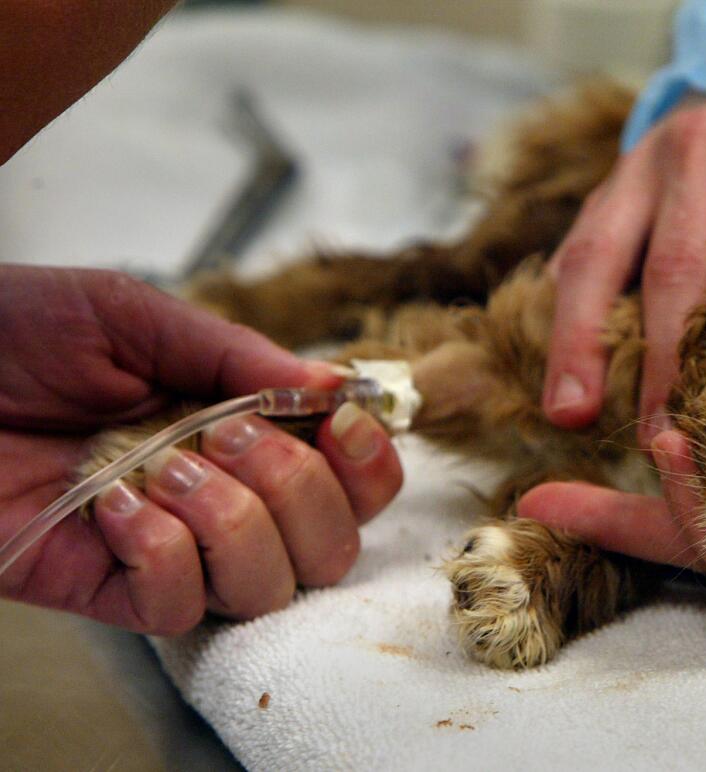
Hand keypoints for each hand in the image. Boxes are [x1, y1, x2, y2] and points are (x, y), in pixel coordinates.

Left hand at [0, 266, 402, 633]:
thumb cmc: (9, 331)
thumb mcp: (130, 315)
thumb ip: (235, 352)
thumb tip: (335, 383)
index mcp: (244, 431)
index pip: (352, 478)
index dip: (368, 462)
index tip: (340, 422)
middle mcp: (225, 498)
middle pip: (332, 544)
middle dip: (300, 488)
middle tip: (230, 434)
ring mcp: (173, 550)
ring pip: (270, 586)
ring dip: (233, 522)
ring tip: (163, 469)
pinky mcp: (110, 591)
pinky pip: (180, 609)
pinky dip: (161, 554)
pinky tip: (112, 506)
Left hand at [542, 94, 705, 446]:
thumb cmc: (675, 186)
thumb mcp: (622, 211)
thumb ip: (590, 279)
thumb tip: (566, 387)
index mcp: (634, 172)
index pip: (594, 258)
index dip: (577, 340)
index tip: (570, 413)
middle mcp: (700, 160)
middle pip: (677, 271)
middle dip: (663, 364)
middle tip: (656, 437)